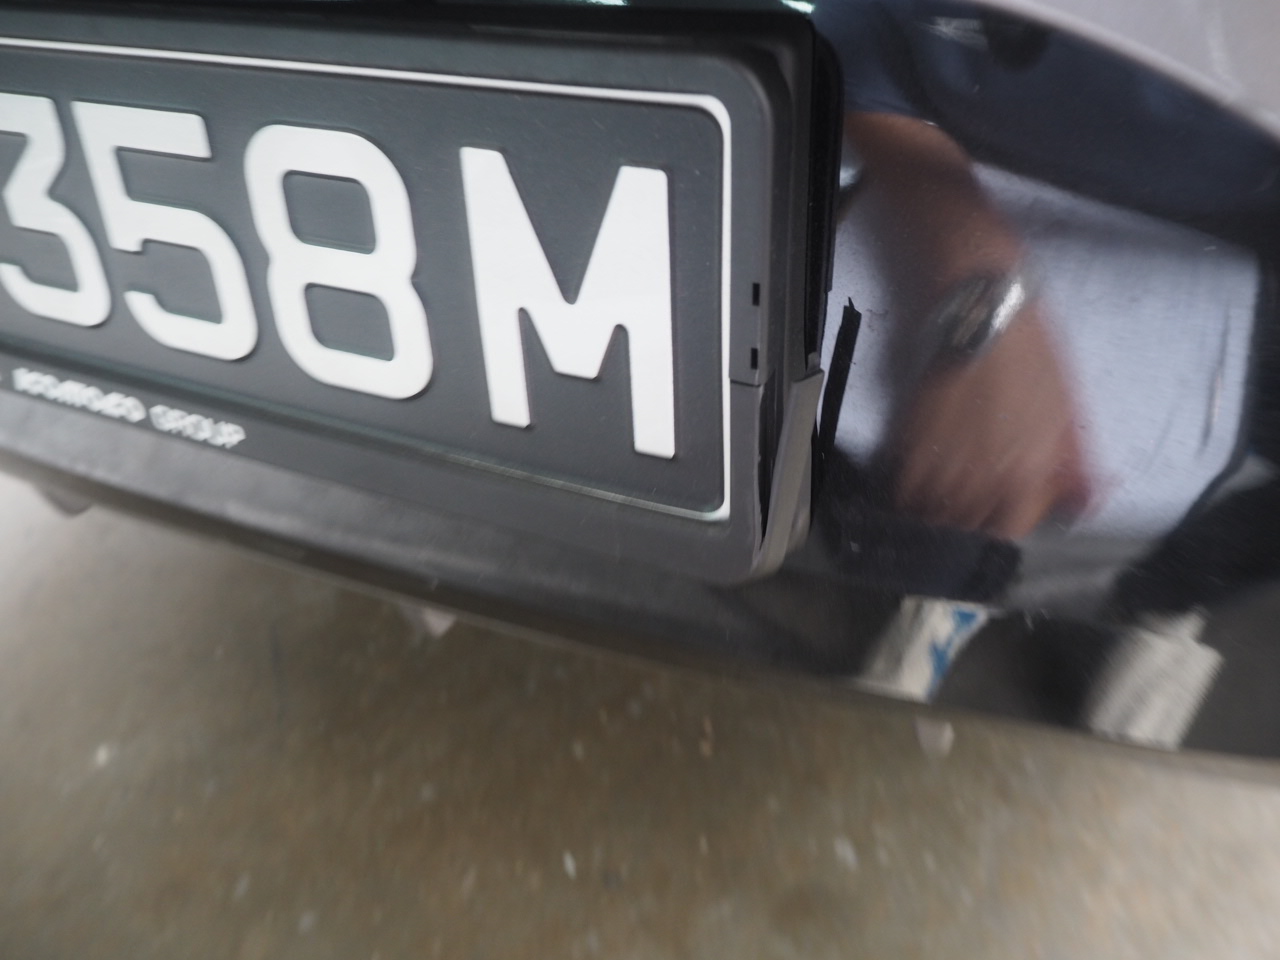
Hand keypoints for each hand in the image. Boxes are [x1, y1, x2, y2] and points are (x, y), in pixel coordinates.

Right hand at [891, 307, 1089, 538]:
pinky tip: (919, 472)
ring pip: (932, 513)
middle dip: (969, 519)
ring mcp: (943, 463)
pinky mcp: (911, 443)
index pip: (1010, 531)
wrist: (981, 313)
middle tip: (969, 501)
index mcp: (1028, 474)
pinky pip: (905, 488)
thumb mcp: (1068, 408)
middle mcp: (984, 479)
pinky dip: (910, 488)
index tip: (998, 514)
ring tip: (942, 490)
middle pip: (967, 528)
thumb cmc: (1030, 354)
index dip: (1004, 524)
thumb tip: (1084, 503)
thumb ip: (1075, 463)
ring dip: (936, 508)